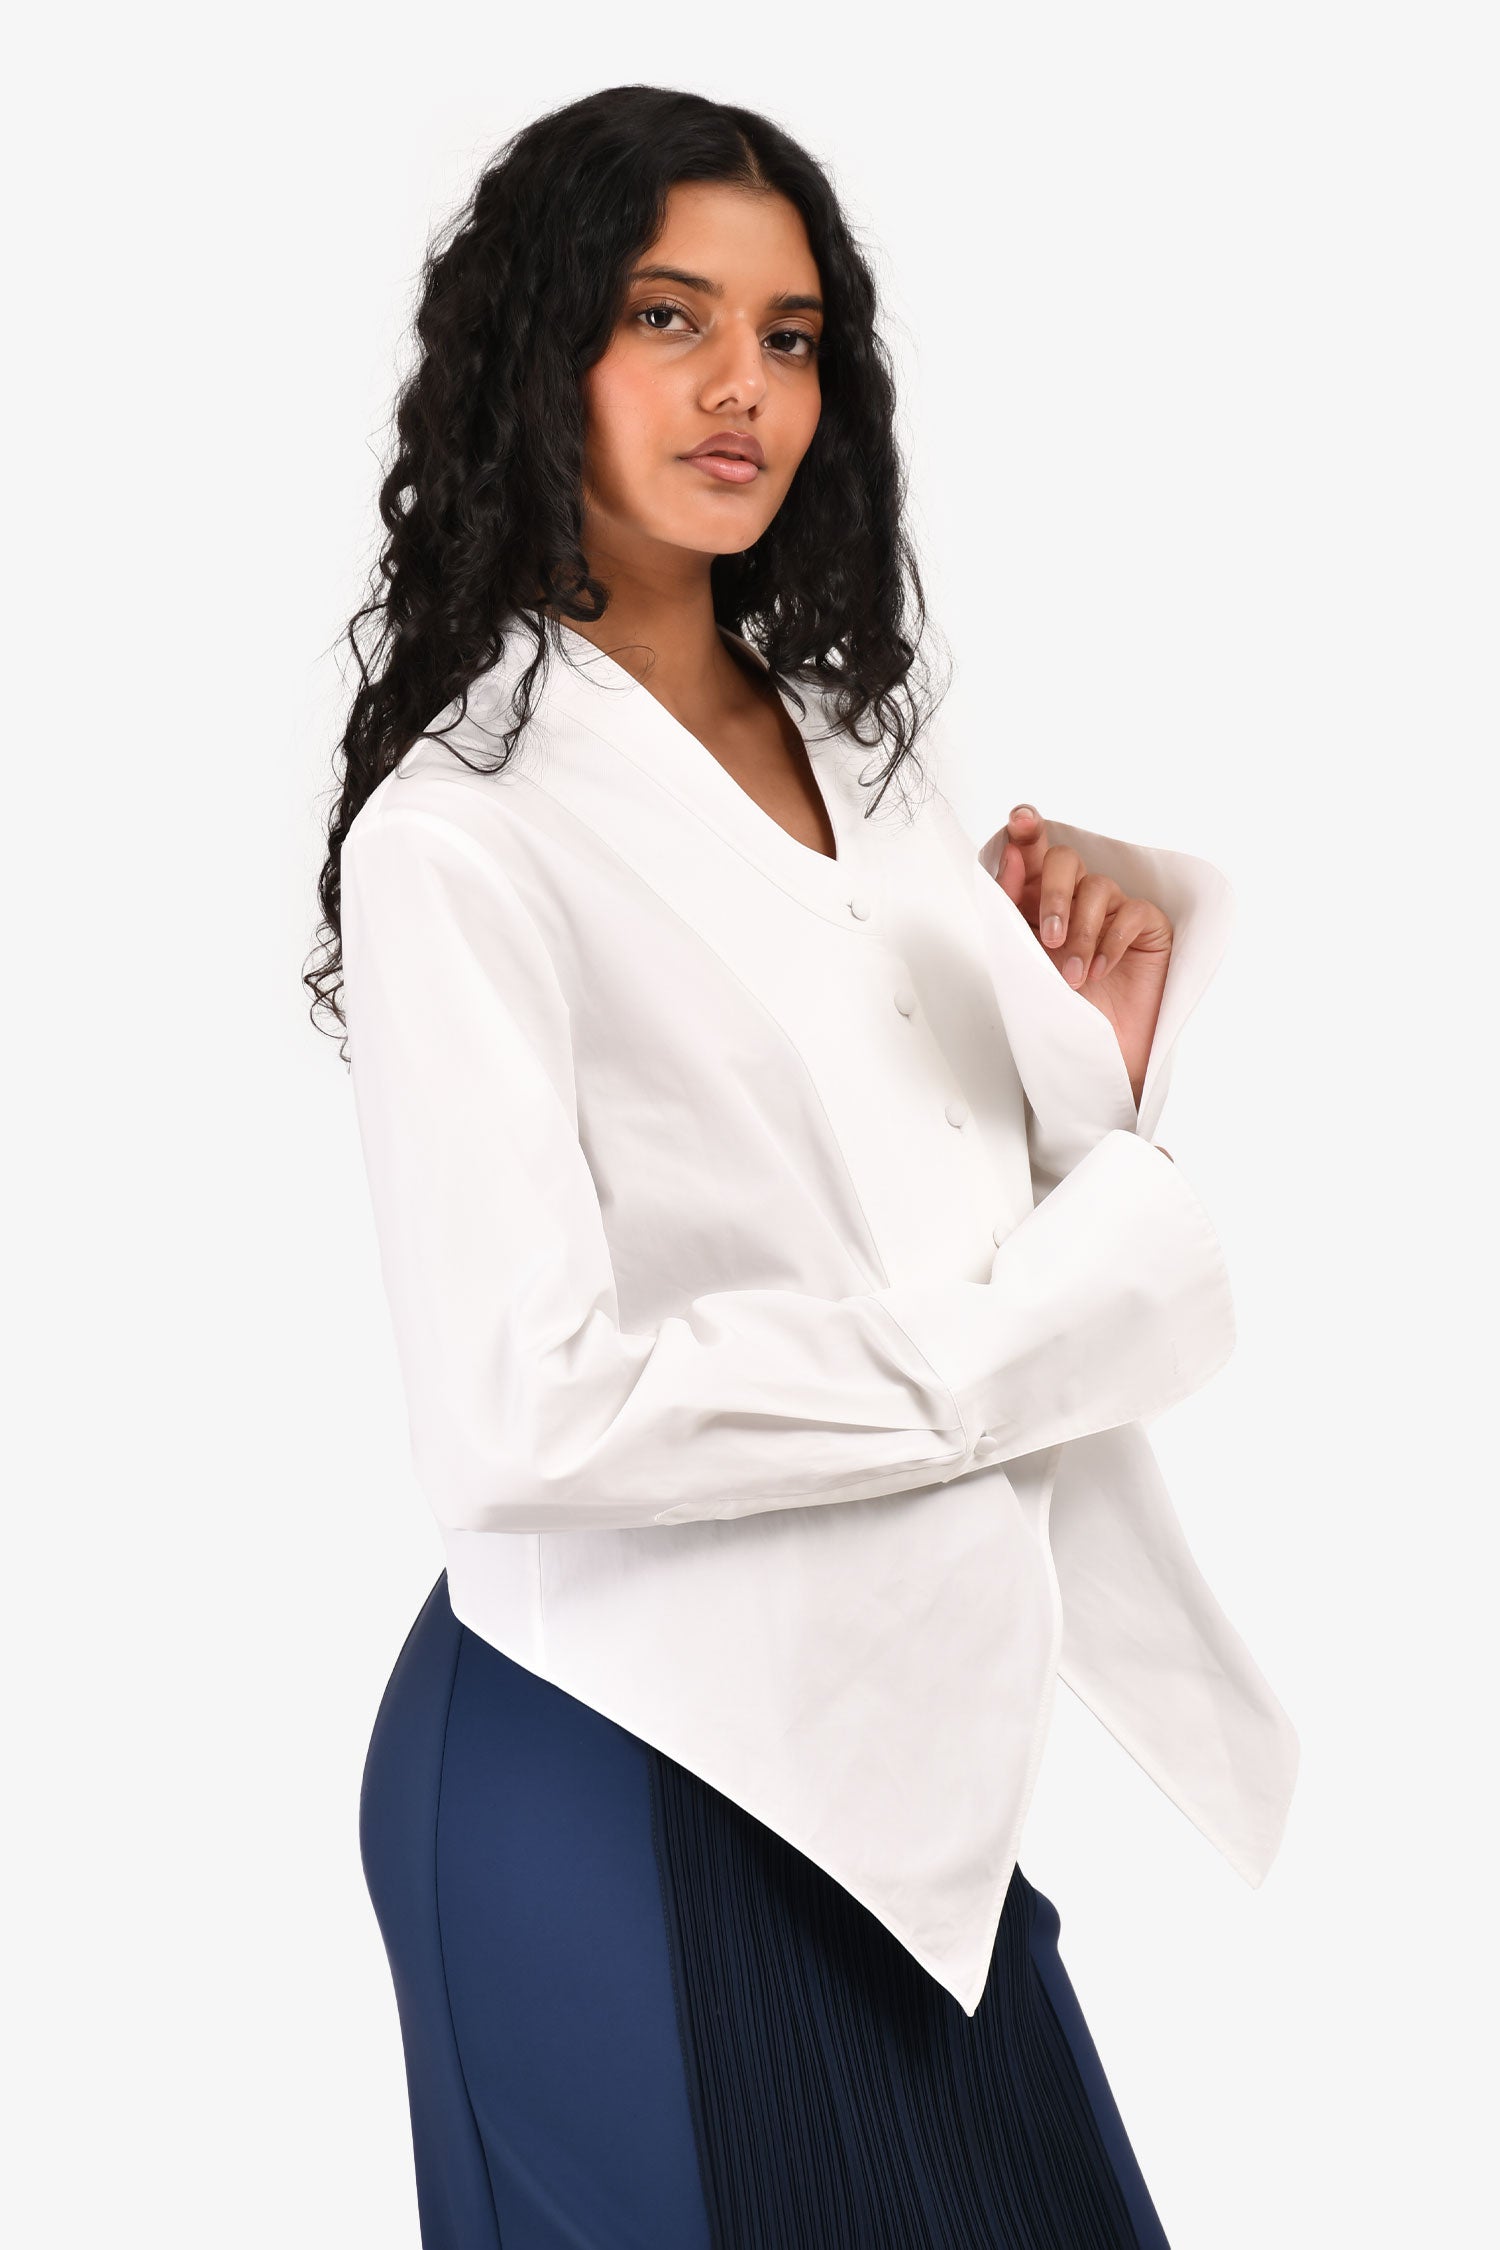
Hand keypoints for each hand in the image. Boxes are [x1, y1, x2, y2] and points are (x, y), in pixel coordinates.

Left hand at [983, 803, 1172, 1108]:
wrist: (1098, 1058)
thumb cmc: (1062, 1014)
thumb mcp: (1026, 959)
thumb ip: (1017, 910)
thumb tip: (1013, 860)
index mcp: (1040, 905)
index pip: (1034, 857)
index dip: (1028, 834)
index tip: (1021, 821)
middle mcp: (1077, 902)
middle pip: (1065, 862)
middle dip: (1053, 895)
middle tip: (1050, 939)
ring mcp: (1114, 911)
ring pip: (1097, 888)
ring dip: (1081, 934)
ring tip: (1074, 977)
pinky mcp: (1147, 927)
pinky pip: (1131, 913)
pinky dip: (1111, 942)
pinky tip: (1103, 971)